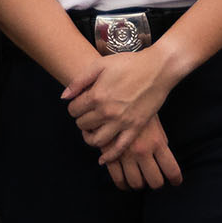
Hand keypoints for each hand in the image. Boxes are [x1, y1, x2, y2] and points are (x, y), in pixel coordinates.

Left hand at [63, 45, 178, 162]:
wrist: (157, 69)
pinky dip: (109, 156)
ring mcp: (122, 122)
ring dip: (90, 138)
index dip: (74, 107)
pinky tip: (103, 159)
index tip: (80, 104)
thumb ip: (79, 81)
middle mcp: (107, 112)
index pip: (73, 110)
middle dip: (81, 120)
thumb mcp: (99, 65)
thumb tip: (64, 97)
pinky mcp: (135, 128)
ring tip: (92, 131)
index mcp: (96, 95)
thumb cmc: (128, 63)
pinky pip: (119, 148)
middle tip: (86, 115)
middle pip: (83, 125)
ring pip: (96, 140)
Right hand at [104, 116, 183, 189]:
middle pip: (155, 181)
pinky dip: (122, 184)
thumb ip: (160, 142)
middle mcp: (142, 151)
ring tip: (139, 180)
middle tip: (155, 179)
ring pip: (136, 183)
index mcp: (157, 142)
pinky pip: (117, 178)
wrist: (113, 98)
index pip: (172, 170)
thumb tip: (163, 161)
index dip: (175, 179)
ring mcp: (125, 154)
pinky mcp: (110, 155)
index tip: (175, 181)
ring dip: (139, 184)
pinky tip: (124, 182)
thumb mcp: (155, 123)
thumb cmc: (137, 109)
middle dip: (156, 183)